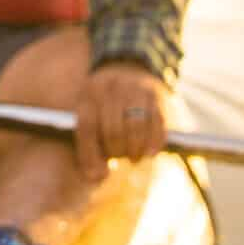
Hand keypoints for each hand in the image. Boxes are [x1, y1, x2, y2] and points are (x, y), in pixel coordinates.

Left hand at [72, 63, 170, 183]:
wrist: (127, 67)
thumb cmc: (104, 104)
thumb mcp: (89, 113)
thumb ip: (88, 145)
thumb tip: (96, 177)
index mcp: (88, 93)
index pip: (86, 127)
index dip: (90, 155)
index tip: (99, 174)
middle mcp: (110, 87)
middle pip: (113, 129)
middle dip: (117, 151)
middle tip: (120, 157)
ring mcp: (134, 88)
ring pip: (136, 127)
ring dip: (136, 149)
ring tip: (134, 157)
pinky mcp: (155, 94)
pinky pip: (157, 123)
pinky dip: (154, 143)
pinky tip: (150, 153)